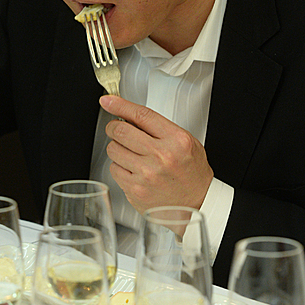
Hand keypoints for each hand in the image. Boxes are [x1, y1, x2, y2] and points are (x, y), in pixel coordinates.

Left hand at [99, 95, 213, 214]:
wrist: (196, 204)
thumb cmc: (191, 173)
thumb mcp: (186, 142)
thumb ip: (160, 127)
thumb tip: (129, 115)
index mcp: (176, 140)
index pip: (141, 115)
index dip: (120, 105)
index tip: (108, 101)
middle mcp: (161, 156)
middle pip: (121, 131)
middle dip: (114, 127)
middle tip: (117, 129)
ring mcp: (146, 174)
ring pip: (113, 149)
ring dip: (117, 148)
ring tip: (130, 153)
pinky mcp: (135, 190)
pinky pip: (114, 169)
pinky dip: (119, 166)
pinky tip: (132, 169)